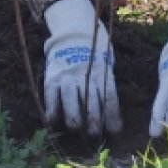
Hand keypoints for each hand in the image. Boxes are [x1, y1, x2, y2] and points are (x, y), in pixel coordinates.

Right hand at [43, 0, 121, 134]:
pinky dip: (52, 109)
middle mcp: (85, 76)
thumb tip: (113, 113)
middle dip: (94, 121)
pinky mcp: (53, 77)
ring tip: (77, 129)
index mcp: (102, 72)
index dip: (112, 116)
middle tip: (96, 134)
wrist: (74, 32)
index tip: (115, 131)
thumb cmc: (94, 53)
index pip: (109, 98)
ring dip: (75, 119)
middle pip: (91, 103)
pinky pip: (51, 96)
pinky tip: (54, 121)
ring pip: (71, 102)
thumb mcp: (106, 63)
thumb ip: (107, 83)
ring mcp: (68, 76)